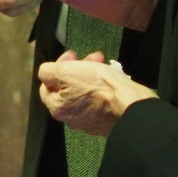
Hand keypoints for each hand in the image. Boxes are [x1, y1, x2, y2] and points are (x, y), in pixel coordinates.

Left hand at [37, 50, 156, 136]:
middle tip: (90, 56)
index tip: (72, 55)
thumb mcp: (66, 72)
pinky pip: (99, 99)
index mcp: (58, 108)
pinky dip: (102, 86)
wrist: (131, 107)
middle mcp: (71, 118)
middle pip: (67, 87)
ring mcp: (90, 121)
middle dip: (77, 67)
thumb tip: (46, 73)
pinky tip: (111, 76)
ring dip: (90, 73)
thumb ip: (48, 72)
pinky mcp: (107, 120)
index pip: (47, 86)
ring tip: (103, 61)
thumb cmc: (98, 88)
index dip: (57, 66)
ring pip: (84, 91)